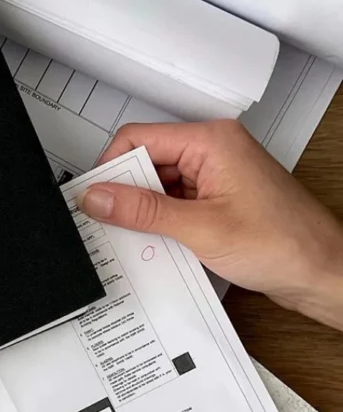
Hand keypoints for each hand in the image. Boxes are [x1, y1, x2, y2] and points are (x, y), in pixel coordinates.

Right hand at [78, 120, 342, 328]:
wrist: (320, 271)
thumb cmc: (284, 243)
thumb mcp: (200, 228)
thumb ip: (143, 212)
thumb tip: (100, 198)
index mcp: (211, 142)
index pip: (139, 139)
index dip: (110, 168)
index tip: (91, 199)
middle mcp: (213, 152)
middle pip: (146, 163)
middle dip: (125, 195)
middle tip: (106, 224)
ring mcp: (215, 178)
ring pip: (157, 188)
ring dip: (143, 214)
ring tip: (136, 241)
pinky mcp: (216, 202)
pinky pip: (174, 207)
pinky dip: (160, 226)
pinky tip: (158, 247)